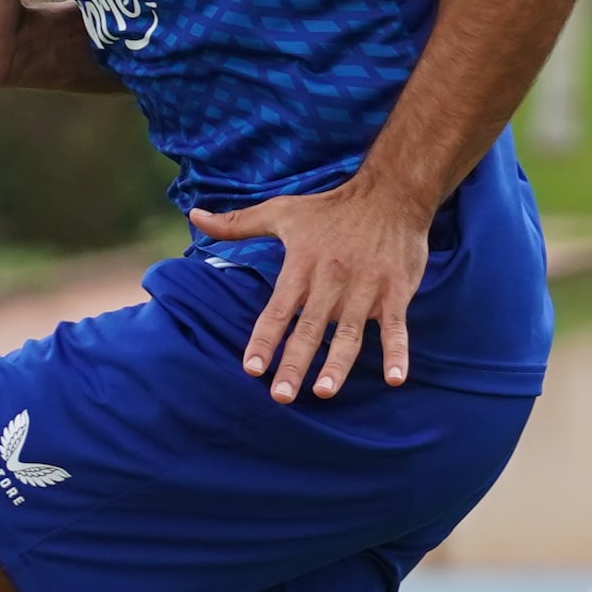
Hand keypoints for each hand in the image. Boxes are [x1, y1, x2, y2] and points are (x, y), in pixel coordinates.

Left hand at [188, 173, 433, 403]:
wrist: (391, 194)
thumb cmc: (330, 208)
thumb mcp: (281, 211)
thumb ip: (237, 223)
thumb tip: (194, 216)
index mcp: (302, 266)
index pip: (278, 310)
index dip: (265, 339)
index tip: (252, 369)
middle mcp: (332, 281)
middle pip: (310, 329)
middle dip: (295, 363)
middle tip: (280, 396)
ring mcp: (366, 289)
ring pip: (350, 333)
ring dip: (338, 364)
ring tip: (323, 392)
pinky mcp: (396, 292)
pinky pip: (397, 328)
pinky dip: (398, 352)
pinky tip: (395, 379)